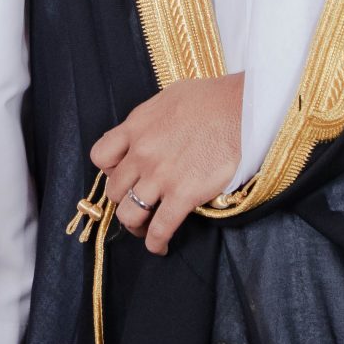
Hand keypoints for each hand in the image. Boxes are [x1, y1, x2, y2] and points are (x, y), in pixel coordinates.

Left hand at [90, 73, 242, 255]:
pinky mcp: (183, 195)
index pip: (101, 156)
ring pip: (129, 213)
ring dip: (134, 225)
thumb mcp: (167, 97)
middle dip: (122, 199)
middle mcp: (142, 154)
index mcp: (135, 128)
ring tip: (143, 229)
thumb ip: (148, 118)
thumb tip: (143, 130)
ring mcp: (160, 176)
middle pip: (114, 189)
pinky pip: (160, 228)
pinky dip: (155, 242)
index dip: (109, 170)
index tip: (122, 175)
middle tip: (136, 202)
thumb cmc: (211, 99)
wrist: (242, 109)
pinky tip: (159, 246)